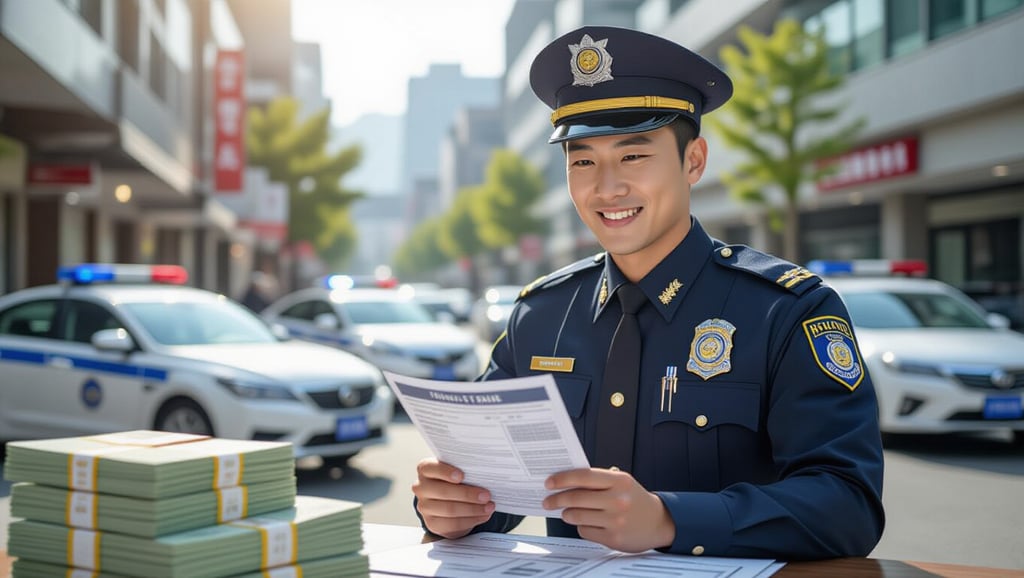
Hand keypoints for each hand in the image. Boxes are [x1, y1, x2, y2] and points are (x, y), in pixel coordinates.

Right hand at [412, 458, 495, 538]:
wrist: (449, 501)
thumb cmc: (456, 481)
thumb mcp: (458, 471)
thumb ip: (465, 470)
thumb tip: (484, 475)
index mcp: (425, 469)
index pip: (431, 468)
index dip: (446, 472)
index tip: (462, 476)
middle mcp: (421, 487)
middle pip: (444, 492)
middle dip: (467, 494)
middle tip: (486, 495)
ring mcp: (424, 506)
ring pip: (450, 509)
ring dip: (473, 509)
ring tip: (489, 507)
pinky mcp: (432, 523)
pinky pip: (453, 524)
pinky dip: (471, 520)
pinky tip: (483, 515)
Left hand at [542, 468, 673, 551]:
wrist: (659, 522)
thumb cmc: (634, 499)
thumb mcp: (621, 483)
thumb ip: (597, 481)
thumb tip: (565, 482)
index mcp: (619, 481)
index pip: (583, 476)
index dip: (562, 479)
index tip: (549, 482)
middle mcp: (618, 500)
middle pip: (576, 498)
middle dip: (557, 499)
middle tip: (548, 501)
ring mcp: (616, 520)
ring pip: (577, 516)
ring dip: (566, 514)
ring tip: (565, 512)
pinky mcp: (613, 538)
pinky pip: (585, 531)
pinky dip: (581, 526)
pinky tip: (586, 523)